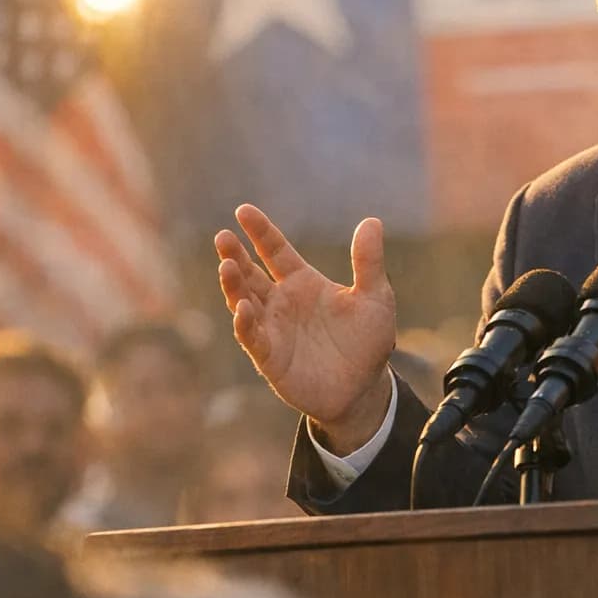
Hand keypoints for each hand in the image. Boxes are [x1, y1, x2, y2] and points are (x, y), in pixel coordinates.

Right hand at [215, 204, 396, 452]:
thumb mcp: (375, 296)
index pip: (275, 251)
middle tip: (222, 237)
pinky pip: (252, 338)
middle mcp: (282, 302)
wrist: (365, 387)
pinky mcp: (270, 357)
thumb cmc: (368, 340)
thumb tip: (372, 221)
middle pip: (251, 274)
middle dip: (235, 256)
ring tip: (226, 266)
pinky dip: (245, 324)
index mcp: (303, 282)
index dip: (260, 232)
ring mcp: (273, 329)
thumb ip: (368, 261)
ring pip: (244, 302)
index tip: (243, 210)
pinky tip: (243, 309)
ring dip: (233, 286)